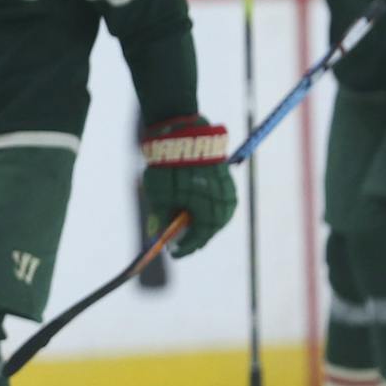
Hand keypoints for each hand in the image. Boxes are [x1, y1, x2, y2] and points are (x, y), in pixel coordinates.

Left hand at [141, 115, 235, 255]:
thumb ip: (160, 218)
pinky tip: (192, 205)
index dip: (184, 248)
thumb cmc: (170, 168)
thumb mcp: (159, 196)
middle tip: (177, 239)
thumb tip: (156, 235)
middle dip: (192, 235)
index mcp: (209, 215)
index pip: (198, 240)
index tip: (172, 252)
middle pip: (208, 229)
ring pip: (215, 216)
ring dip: (199, 220)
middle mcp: (224, 207)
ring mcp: (228, 193)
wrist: (184, 133)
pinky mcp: (227, 180)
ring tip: (183, 221)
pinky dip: (204, 206)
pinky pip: (217, 201)